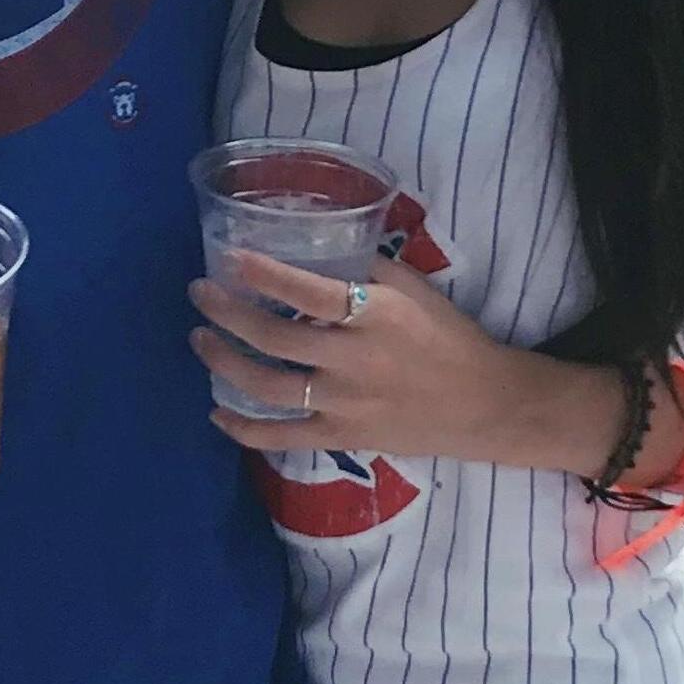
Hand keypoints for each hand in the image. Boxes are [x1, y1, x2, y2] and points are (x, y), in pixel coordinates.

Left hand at [189, 252, 537, 463]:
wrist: (483, 404)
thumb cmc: (448, 337)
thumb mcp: (415, 290)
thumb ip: (367, 268)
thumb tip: (317, 244)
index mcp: (376, 316)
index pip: (311, 294)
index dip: (266, 274)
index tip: (232, 257)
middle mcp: (354, 361)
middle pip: (274, 339)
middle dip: (227, 314)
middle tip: (201, 293)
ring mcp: (344, 405)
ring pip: (268, 388)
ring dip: (224, 362)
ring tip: (200, 339)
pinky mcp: (341, 438)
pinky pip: (281, 437)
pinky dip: (242, 428)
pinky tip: (216, 409)